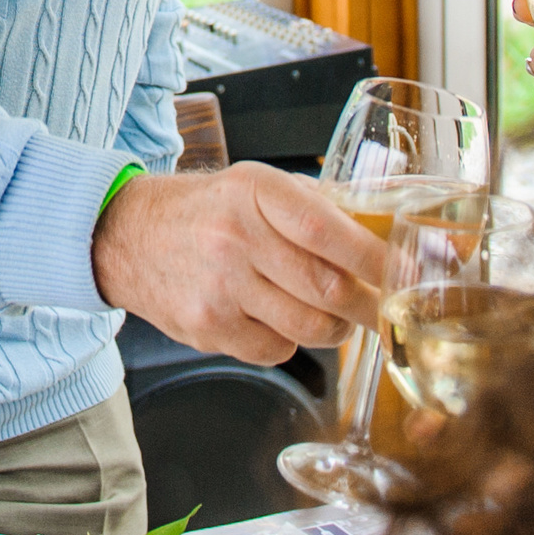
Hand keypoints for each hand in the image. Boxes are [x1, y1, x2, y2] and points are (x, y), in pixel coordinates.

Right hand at [92, 163, 387, 363]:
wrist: (126, 236)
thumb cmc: (202, 211)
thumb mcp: (253, 185)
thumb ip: (312, 207)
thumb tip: (380, 239)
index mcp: (254, 191)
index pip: (329, 232)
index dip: (376, 260)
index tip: (407, 274)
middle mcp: (235, 237)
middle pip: (328, 288)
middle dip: (369, 305)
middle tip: (383, 307)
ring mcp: (219, 287)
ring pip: (309, 326)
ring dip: (333, 327)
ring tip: (330, 313)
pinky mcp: (208, 327)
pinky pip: (276, 349)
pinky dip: (288, 340)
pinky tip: (275, 318)